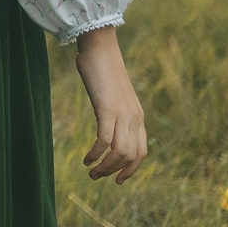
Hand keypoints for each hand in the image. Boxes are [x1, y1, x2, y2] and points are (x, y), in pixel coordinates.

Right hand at [74, 26, 146, 182]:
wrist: (100, 47)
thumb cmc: (102, 67)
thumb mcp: (113, 94)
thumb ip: (114, 109)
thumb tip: (107, 119)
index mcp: (137, 116)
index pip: (141, 152)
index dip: (131, 170)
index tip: (117, 179)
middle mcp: (134, 117)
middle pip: (131, 156)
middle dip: (114, 172)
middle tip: (96, 177)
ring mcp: (122, 113)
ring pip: (119, 152)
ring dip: (105, 167)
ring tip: (90, 172)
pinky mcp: (107, 108)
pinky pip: (105, 140)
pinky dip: (96, 153)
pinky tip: (86, 158)